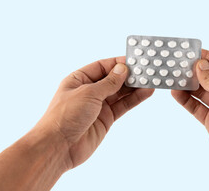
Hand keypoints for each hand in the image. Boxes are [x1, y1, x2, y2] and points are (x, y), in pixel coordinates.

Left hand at [35, 56, 153, 168]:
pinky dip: (134, 99)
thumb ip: (109, 82)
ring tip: (151, 80)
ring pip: (121, 93)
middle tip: (147, 70)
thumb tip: (123, 69)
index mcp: (79, 79)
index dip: (118, 63)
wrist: (58, 147)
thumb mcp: (88, 93)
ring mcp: (98, 105)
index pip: (102, 66)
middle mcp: (89, 91)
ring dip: (135, 87)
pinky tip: (146, 93)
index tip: (135, 61)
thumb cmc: (65, 116)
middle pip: (113, 79)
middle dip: (129, 75)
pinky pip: (123, 106)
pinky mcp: (106, 118)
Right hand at [171, 49, 208, 168]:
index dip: (206, 58)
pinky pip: (196, 107)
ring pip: (200, 93)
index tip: (190, 52)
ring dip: (187, 86)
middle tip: (177, 65)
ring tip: (173, 77)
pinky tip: (176, 93)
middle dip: (194, 72)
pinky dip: (185, 100)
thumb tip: (199, 65)